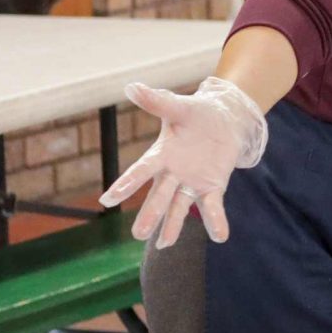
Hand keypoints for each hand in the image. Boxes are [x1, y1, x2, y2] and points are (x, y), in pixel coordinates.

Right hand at [100, 76, 268, 249]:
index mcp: (162, 154)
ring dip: (172, 225)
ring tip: (164, 245)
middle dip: (150, 214)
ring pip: (179, 207)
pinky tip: (219, 237)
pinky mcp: (212, 187)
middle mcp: (173, 173)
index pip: (141, 171)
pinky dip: (216, 221)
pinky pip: (212, 207)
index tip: (107, 200)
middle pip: (159, 196)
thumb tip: (131, 86)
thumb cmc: (197, 113)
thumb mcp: (179, 107)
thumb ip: (158, 101)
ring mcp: (191, 182)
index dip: (126, 184)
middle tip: (138, 234)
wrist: (224, 120)